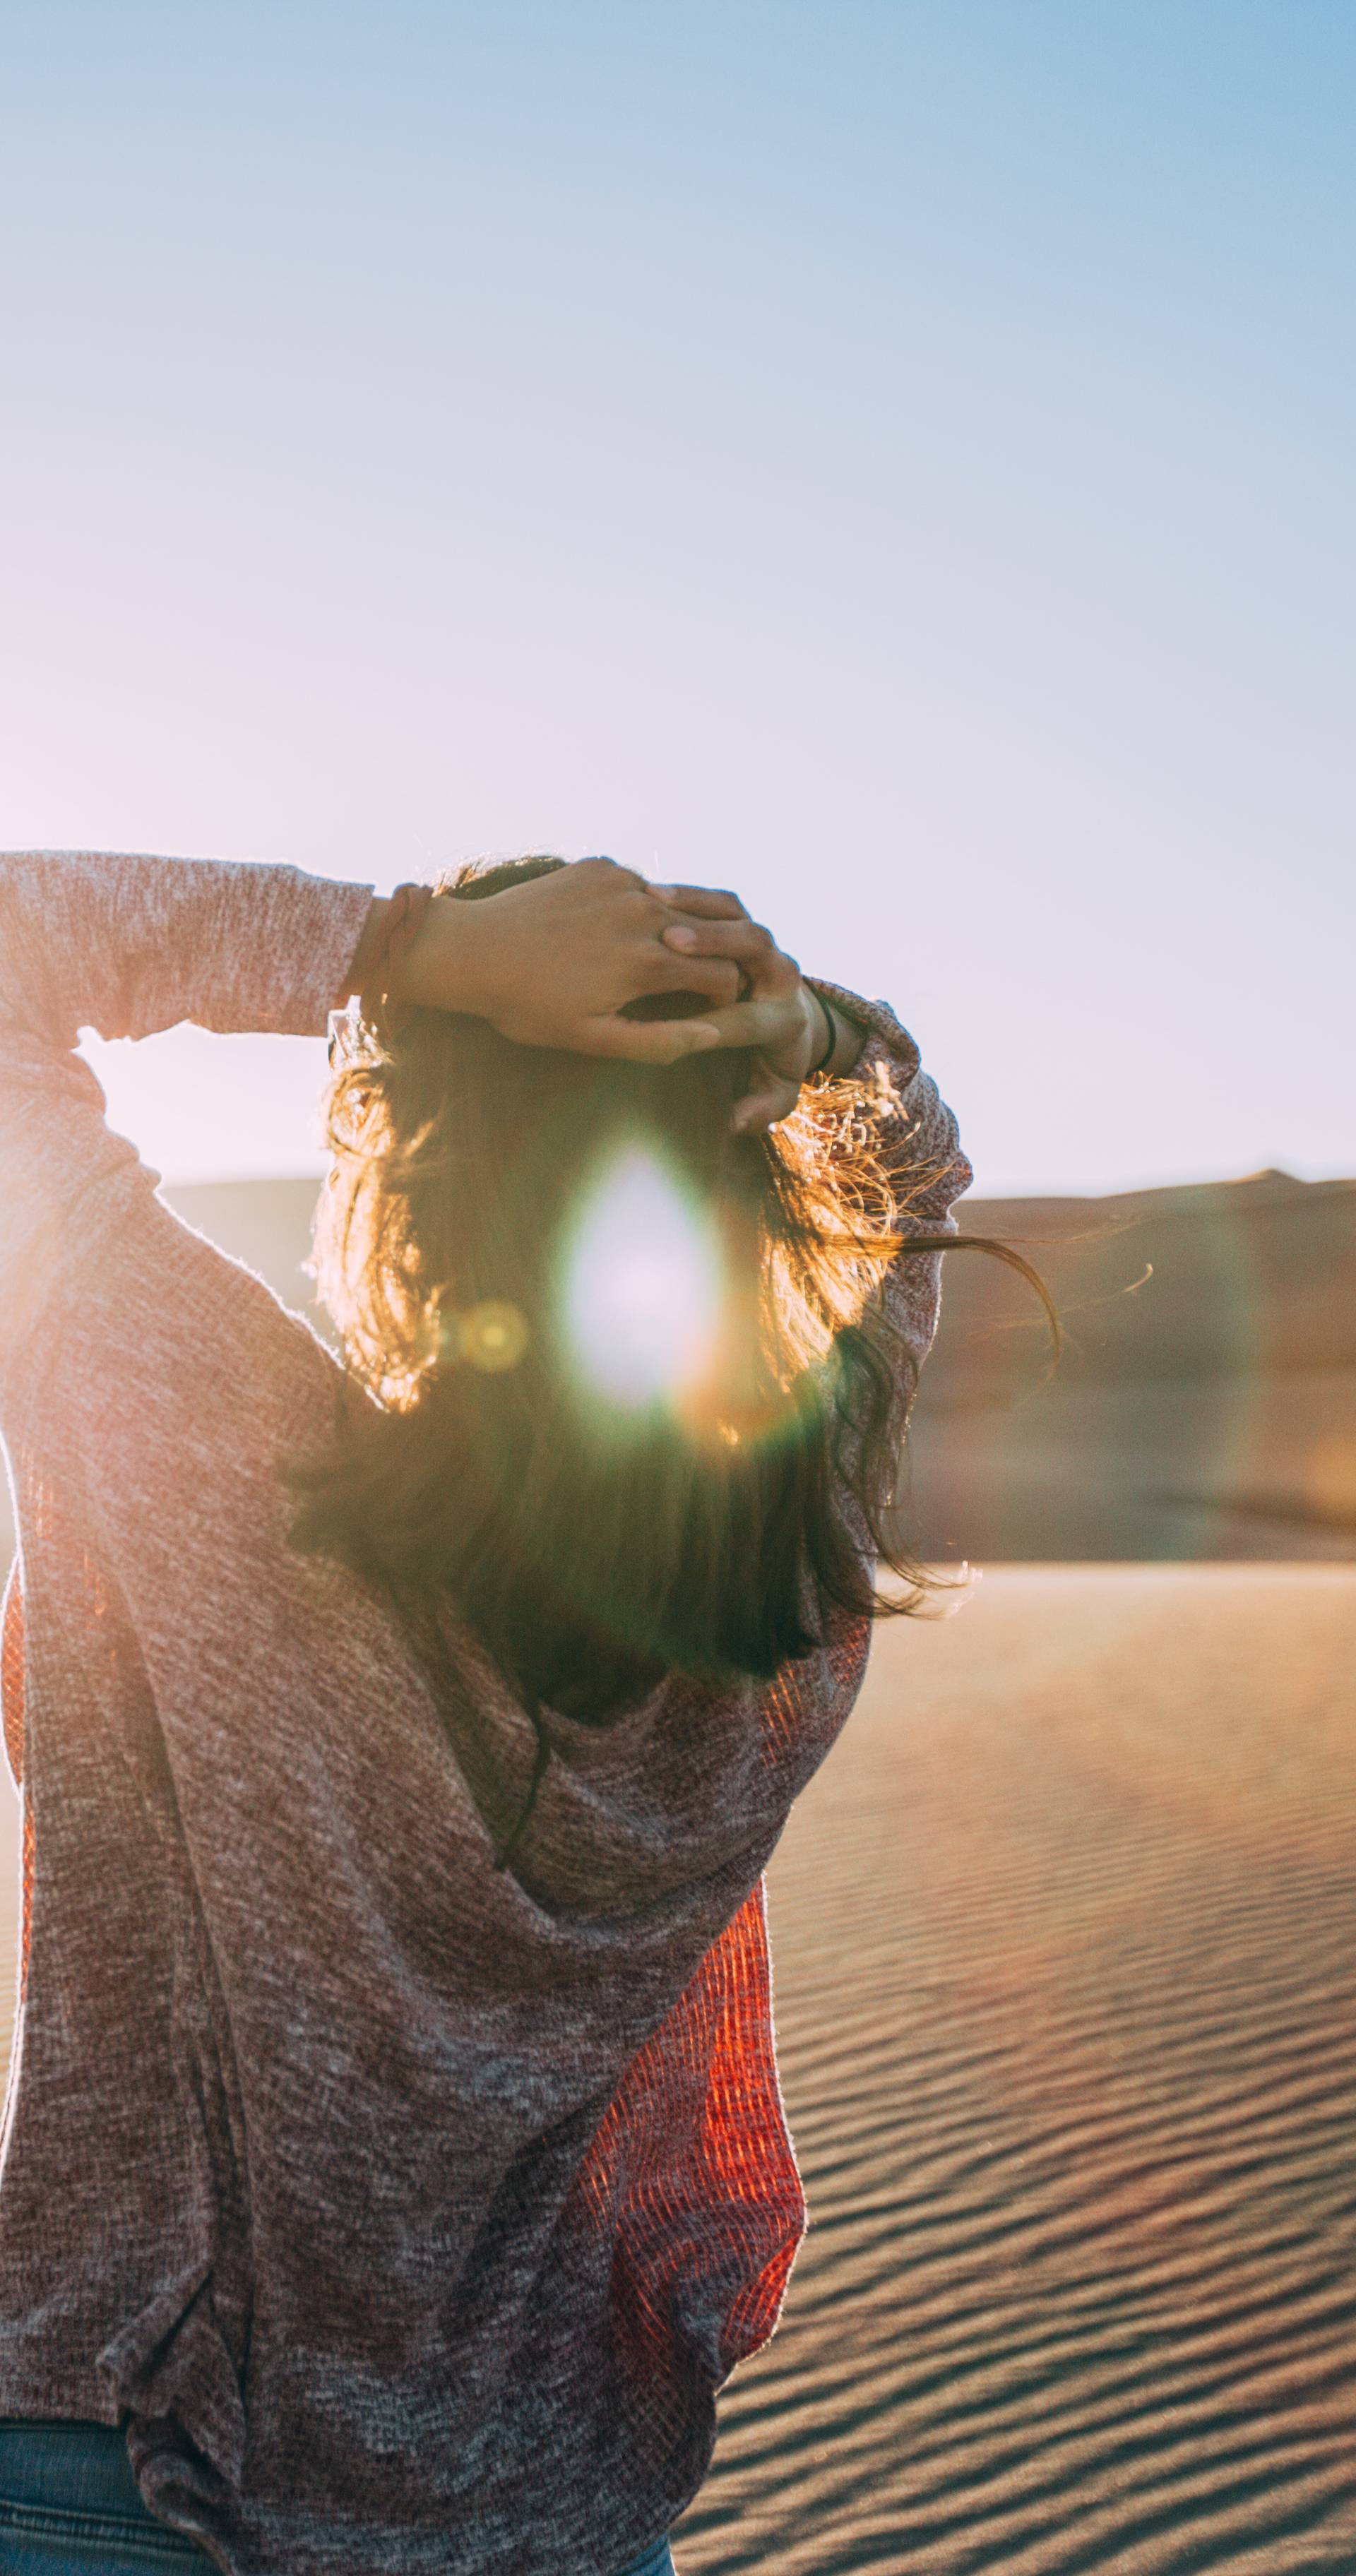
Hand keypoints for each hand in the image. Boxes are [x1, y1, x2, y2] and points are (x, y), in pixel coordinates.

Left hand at [391, 858, 744, 1062]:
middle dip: (704, 961)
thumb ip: (661, 1041)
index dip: (718, 997)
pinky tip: (604, 929)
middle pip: (709, 938)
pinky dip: (636, 908)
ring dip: (671, 933)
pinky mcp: (601, 866)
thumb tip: (717, 1035)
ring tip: (634, 956)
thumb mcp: (593, 1038)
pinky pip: (640, 887)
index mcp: (649, 963)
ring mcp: (623, 884)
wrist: (471, 950)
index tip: (699, 1006)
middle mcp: (645, 914)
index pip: (725, 975)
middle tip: (674, 982)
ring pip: (676, 910)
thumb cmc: (528, 1005)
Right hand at [654, 884, 856, 1131]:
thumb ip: (759, 1108)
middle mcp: (782, 974)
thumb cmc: (772, 1067)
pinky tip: (652, 892)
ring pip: (737, 913)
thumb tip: (736, 1121)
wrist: (793, 1028)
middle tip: (671, 940)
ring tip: (656, 902)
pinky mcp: (746, 925)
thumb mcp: (773, 1095)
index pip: (751, 1017)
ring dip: (698, 907)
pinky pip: (721, 902)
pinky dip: (692, 895)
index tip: (680, 1023)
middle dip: (715, 941)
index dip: (717, 1017)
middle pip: (756, 946)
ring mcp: (765, 945)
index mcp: (786, 1020)